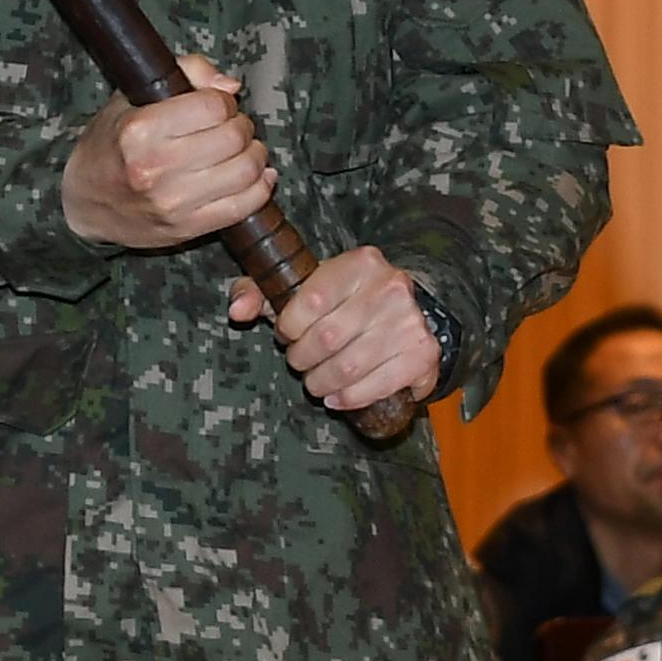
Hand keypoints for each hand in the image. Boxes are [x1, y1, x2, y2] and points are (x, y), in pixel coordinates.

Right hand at [60, 59, 276, 250]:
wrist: (85, 202)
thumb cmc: (113, 142)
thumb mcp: (133, 96)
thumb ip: (187, 72)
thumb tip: (231, 87)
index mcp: (140, 131)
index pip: (214, 106)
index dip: (224, 101)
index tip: (216, 105)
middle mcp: (155, 169)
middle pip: (234, 138)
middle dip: (242, 125)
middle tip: (232, 126)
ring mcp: (172, 203)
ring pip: (245, 171)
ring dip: (255, 154)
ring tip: (243, 149)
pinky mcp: (186, 229)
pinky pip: (243, 206)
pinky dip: (260, 187)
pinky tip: (257, 175)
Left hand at [232, 245, 437, 413]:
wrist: (403, 310)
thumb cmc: (343, 301)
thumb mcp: (302, 287)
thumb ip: (259, 292)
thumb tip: (238, 310)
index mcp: (360, 262)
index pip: (312, 301)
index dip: (289, 328)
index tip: (288, 335)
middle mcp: (391, 286)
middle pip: (328, 338)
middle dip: (303, 360)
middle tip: (301, 364)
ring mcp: (411, 320)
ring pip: (351, 366)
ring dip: (323, 383)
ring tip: (317, 382)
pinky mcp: (424, 352)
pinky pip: (381, 385)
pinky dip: (353, 398)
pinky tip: (340, 397)